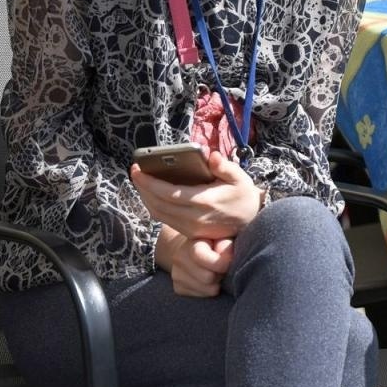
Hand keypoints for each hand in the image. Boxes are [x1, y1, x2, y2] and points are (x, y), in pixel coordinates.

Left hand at [130, 152, 261, 241]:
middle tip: (135, 172)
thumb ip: (224, 166)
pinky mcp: (188, 232)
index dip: (149, 183)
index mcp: (205, 202)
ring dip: (145, 197)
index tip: (137, 170)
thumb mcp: (240, 178)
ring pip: (158, 213)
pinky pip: (164, 219)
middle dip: (142, 188)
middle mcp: (194, 218)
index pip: (169, 193)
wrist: (251, 223)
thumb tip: (210, 155)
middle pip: (158, 204)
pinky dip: (153, 205)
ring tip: (141, 182)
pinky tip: (152, 194)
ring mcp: (190, 227)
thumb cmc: (244, 197)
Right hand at [155, 226, 233, 297]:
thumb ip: (225, 244)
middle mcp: (179, 258)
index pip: (200, 256)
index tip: (229, 261)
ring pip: (208, 290)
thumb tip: (227, 257)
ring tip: (217, 272)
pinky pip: (203, 296)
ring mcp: (176, 275)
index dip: (221, 262)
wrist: (194, 250)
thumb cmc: (215, 243)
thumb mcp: (223, 237)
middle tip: (223, 267)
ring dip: (218, 283)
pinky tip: (210, 280)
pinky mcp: (178, 288)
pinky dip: (210, 290)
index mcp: (190, 243)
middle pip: (208, 277)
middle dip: (221, 273)